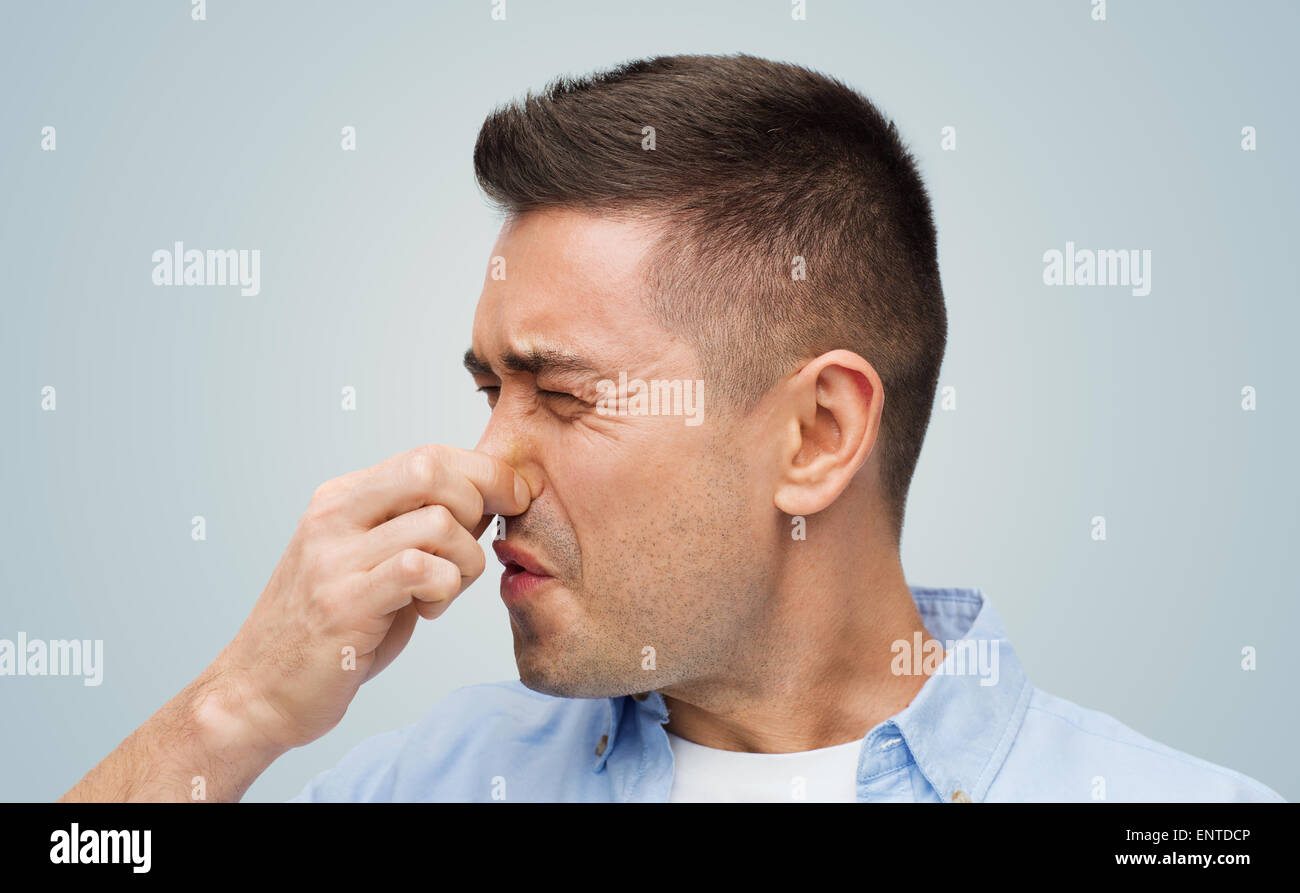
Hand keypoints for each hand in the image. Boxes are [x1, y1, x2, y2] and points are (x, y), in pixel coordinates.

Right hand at [209, 444, 530, 751]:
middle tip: (480, 546)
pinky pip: (420, 569)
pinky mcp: (342, 603)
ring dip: (465, 562)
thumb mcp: (372, 561)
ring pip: (437, 523)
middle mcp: (333, 516)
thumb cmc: (329, 630)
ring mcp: (334, 558)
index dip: (485, 471)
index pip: (428, 454)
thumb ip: (417, 526)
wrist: (257, 691)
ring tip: (443, 593)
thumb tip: (489, 497)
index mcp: (342, 498)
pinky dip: (445, 588)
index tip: (515, 497)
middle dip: (481, 502)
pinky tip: (428, 610)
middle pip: (432, 469)